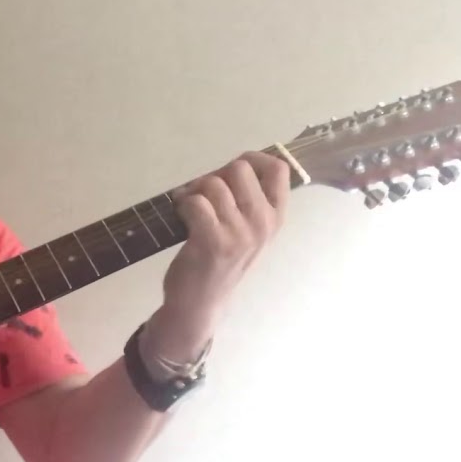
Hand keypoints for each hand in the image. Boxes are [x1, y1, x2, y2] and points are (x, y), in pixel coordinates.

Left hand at [148, 151, 290, 359]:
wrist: (200, 302)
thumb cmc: (221, 262)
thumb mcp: (247, 232)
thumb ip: (247, 200)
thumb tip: (233, 164)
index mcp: (275, 218)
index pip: (278, 169)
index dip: (252, 159)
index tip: (230, 171)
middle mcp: (263, 223)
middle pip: (240, 168)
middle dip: (214, 175)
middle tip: (202, 194)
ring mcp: (239, 233)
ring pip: (213, 183)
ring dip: (193, 191)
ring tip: (188, 207)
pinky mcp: (213, 240)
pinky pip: (195, 201)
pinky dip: (182, 204)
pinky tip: (181, 217)